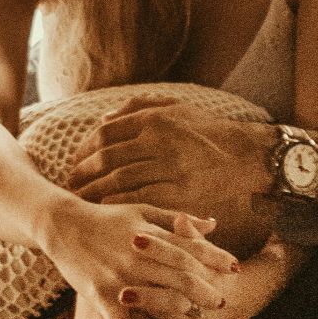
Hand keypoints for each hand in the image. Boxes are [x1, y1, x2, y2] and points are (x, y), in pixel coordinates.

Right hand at [34, 199, 236, 318]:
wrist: (62, 226)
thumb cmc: (107, 218)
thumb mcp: (143, 211)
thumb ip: (178, 221)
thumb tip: (212, 224)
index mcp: (151, 237)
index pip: (190, 249)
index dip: (215, 259)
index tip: (235, 269)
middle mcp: (139, 259)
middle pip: (181, 280)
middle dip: (206, 295)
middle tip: (223, 306)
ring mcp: (120, 279)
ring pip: (158, 306)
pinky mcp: (100, 296)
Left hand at [67, 99, 278, 257]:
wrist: (245, 154)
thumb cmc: (207, 131)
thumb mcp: (175, 108)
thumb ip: (137, 108)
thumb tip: (102, 121)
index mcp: (154, 119)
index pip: (105, 134)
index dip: (84, 150)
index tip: (76, 162)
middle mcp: (159, 141)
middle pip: (106, 159)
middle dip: (82, 174)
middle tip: (71, 185)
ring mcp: (170, 168)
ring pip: (118, 181)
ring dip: (94, 193)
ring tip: (82, 201)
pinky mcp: (180, 192)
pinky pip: (139, 200)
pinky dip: (118, 205)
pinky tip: (107, 210)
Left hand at [134, 232, 301, 318]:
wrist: (252, 289)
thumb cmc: (216, 266)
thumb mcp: (205, 250)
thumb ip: (191, 236)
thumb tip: (181, 217)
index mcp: (201, 268)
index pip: (179, 255)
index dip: (157, 248)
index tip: (134, 239)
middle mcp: (201, 296)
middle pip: (176, 295)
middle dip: (149, 297)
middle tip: (123, 294)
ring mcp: (202, 318)